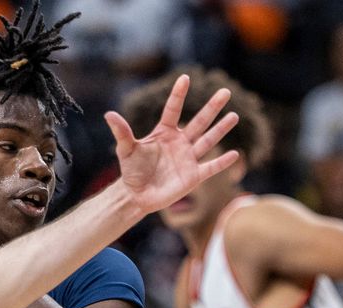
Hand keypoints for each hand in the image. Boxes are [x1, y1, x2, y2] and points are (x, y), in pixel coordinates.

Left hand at [106, 74, 241, 214]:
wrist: (136, 195)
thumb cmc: (131, 171)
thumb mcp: (126, 149)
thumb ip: (121, 132)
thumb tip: (108, 114)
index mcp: (164, 133)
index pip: (173, 110)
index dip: (178, 95)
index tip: (185, 77)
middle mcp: (180, 142)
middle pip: (199, 121)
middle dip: (212, 107)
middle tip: (225, 92)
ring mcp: (188, 158)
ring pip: (208, 140)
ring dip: (221, 129)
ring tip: (234, 116)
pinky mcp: (193, 176)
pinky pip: (211, 167)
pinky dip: (222, 162)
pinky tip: (234, 154)